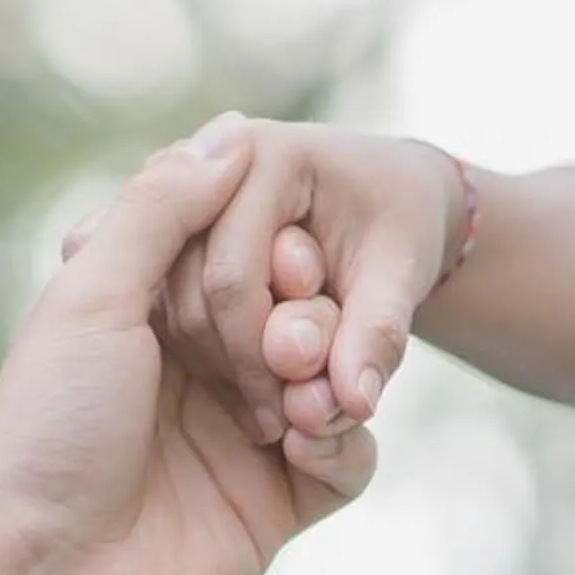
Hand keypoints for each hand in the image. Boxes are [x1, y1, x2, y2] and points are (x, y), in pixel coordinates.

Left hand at [0, 116, 375, 574]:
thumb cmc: (52, 425)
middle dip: (311, 318)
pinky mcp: (281, 504)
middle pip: (304, 311)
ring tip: (299, 404)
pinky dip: (343, 445)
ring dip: (331, 378)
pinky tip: (304, 449)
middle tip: (285, 347)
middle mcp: (205, 370)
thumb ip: (162, 207)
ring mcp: (248, 438)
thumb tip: (232, 133)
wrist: (44, 569)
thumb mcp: (93, 292)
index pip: (251, 252)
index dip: (277, 252)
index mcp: (154, 312)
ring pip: (336, 379)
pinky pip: (350, 458)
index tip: (283, 260)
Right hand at [145, 120, 465, 438]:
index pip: (232, 278)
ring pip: (174, 311)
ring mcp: (183, 201)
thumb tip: (355, 404)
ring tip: (275, 404)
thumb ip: (378, 334)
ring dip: (222, 370)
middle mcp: (206, 167)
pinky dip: (210, 357)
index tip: (298, 409)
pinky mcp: (174, 236)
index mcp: (263, 154)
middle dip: (240, 367)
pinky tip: (250, 387)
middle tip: (283, 420)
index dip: (262, 355)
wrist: (391, 198)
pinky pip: (171, 311)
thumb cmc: (402, 223)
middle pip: (193, 297)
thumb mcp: (403, 273)